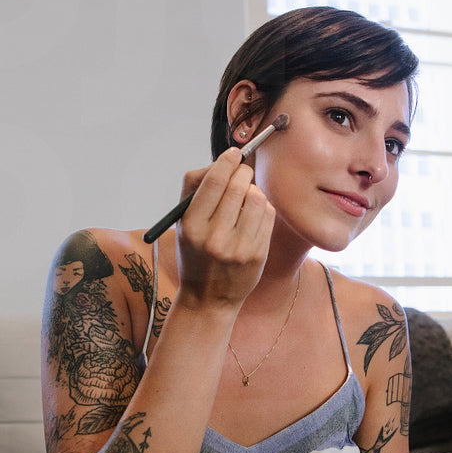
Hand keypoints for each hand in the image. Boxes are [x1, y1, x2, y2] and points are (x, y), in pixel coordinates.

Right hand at [174, 147, 275, 309]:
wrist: (208, 298)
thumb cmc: (195, 253)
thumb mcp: (183, 224)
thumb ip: (196, 189)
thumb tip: (223, 161)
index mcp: (192, 226)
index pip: (213, 182)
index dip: (226, 161)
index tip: (234, 154)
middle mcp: (214, 238)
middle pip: (238, 186)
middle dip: (243, 172)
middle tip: (243, 171)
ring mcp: (239, 248)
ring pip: (256, 197)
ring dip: (253, 190)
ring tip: (246, 198)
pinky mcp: (257, 255)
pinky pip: (268, 214)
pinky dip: (262, 207)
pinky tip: (253, 216)